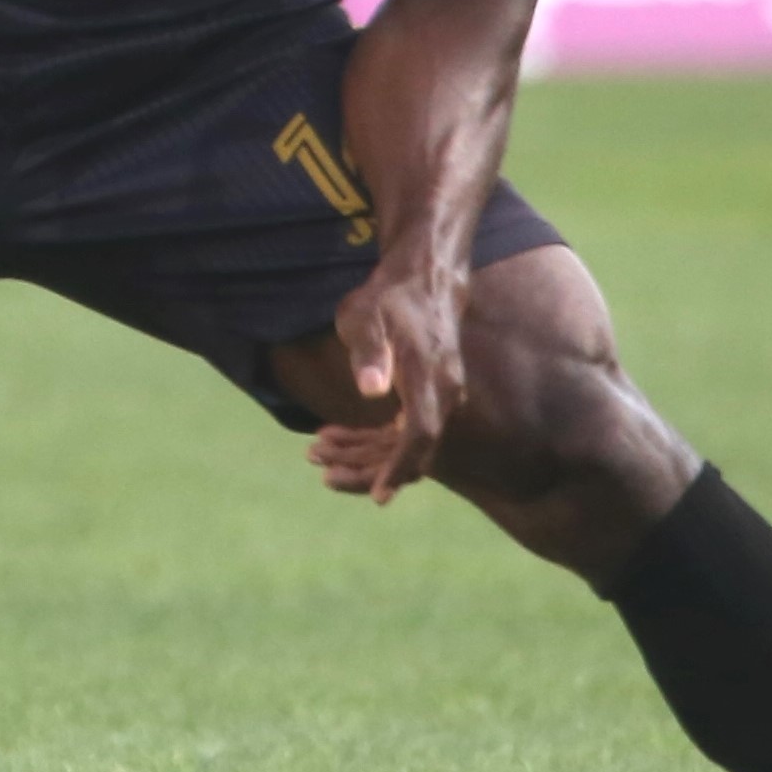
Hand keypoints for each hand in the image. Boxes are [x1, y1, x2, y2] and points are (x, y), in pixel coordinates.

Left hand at [308, 256, 467, 504]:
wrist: (426, 277)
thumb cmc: (390, 296)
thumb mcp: (367, 316)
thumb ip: (370, 352)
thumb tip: (371, 390)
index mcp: (428, 376)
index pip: (421, 434)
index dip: (399, 467)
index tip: (380, 494)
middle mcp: (446, 390)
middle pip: (421, 448)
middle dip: (379, 471)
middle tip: (329, 480)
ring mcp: (447, 392)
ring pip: (417, 440)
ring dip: (376, 456)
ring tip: (325, 461)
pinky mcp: (439, 391)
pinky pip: (416, 426)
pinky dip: (384, 440)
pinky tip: (346, 440)